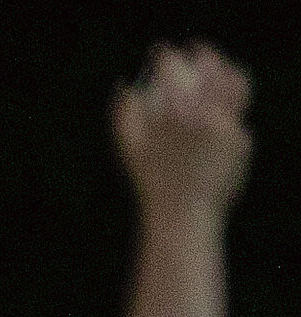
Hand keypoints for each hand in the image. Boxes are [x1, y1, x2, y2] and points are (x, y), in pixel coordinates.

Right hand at [114, 42, 251, 216]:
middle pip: (212, 68)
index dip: (165, 57)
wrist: (184, 214)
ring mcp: (228, 127)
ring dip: (225, 74)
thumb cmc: (151, 182)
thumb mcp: (128, 147)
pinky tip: (215, 116)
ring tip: (216, 74)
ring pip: (235, 86)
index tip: (160, 55)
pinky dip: (225, 112)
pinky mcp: (242, 142)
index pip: (173, 69)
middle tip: (195, 54)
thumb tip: (124, 87)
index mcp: (175, 112)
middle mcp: (206, 114)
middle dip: (203, 56)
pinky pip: (235, 117)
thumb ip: (124, 113)